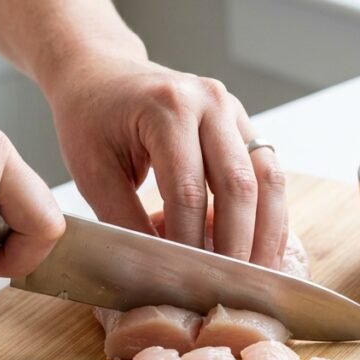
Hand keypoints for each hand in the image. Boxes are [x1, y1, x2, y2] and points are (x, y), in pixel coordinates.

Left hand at [46, 47, 287, 266]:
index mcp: (167, 107)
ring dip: (266, 232)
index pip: (187, 189)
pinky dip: (269, 213)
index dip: (190, 241)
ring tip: (259, 274)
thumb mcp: (93, 172)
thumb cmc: (91, 118)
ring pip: (267, 178)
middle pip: (238, 184)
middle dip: (237, 243)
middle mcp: (209, 102)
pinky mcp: (244, 124)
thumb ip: (125, 220)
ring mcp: (233, 109)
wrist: (102, 72)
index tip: (188, 282)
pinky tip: (263, 247)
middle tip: (230, 287)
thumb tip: (158, 272)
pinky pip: (268, 172)